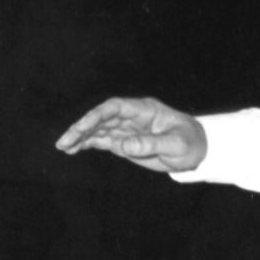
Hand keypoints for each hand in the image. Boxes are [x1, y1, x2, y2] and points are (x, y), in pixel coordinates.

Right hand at [54, 96, 206, 173]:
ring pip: (97, 129)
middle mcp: (132, 117)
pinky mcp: (123, 141)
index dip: (96, 116)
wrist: (195, 151)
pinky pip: (100, 140)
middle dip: (81, 128)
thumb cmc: (190, 145)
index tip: (82, 127)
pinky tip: (72, 150)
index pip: (115, 108)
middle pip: (101, 118)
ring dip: (79, 137)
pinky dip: (85, 144)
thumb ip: (151, 144)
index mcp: (145, 111)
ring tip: (63, 147)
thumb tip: (122, 145)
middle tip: (64, 142)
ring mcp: (126, 129)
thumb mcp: (176, 146)